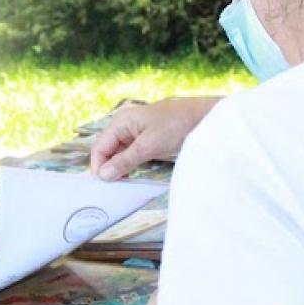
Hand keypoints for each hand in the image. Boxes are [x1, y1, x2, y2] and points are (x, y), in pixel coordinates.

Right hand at [91, 97, 219, 180]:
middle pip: (107, 151)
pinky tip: (133, 176)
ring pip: (119, 154)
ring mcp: (135, 133)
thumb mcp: (150, 145)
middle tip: (115, 188)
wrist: (204, 117)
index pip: (99, 147)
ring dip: (119, 169)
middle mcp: (124, 126)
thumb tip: (103, 175)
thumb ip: (125, 160)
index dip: (99, 167)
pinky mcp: (146, 140)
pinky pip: (131, 154)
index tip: (106, 186)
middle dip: (108, 169)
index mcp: (121, 122)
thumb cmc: (177, 125)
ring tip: (124, 184)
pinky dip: (130, 166)